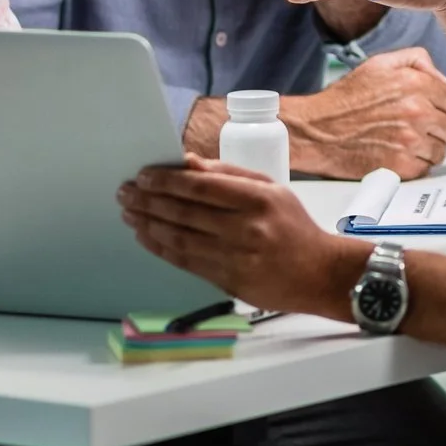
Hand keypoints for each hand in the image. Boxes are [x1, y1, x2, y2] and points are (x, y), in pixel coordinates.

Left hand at [118, 156, 365, 315]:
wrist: (319, 273)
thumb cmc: (294, 226)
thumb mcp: (271, 189)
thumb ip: (229, 175)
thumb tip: (188, 163)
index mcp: (258, 199)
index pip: (201, 187)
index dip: (167, 181)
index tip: (144, 175)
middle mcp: (245, 228)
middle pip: (185, 212)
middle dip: (149, 201)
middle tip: (126, 192)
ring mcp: (236, 258)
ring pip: (180, 239)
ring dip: (148, 225)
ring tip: (129, 213)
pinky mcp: (228, 281)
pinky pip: (186, 263)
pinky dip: (161, 249)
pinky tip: (146, 237)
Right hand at [279, 49, 445, 177]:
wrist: (316, 130)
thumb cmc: (344, 99)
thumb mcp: (378, 64)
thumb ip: (416, 60)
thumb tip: (442, 79)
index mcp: (414, 83)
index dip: (438, 107)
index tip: (425, 111)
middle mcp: (417, 111)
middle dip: (435, 129)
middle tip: (415, 129)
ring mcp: (410, 140)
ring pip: (440, 150)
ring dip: (427, 149)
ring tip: (405, 143)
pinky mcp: (402, 166)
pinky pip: (426, 168)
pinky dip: (415, 165)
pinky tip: (398, 156)